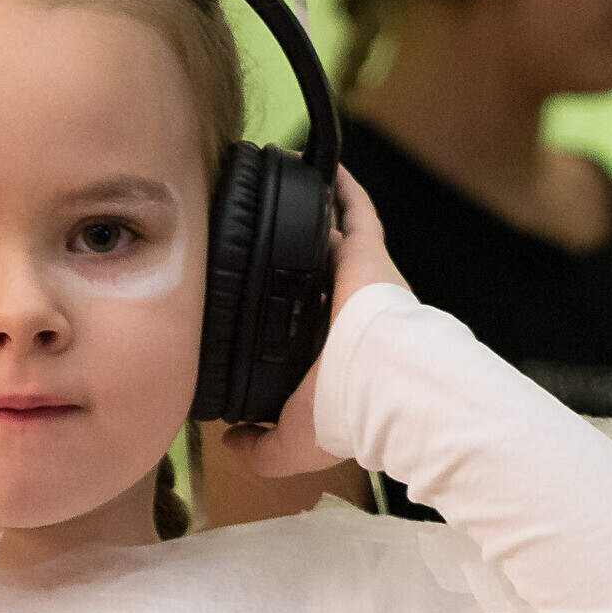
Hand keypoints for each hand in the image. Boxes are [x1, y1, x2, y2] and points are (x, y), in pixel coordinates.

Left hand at [220, 166, 405, 483]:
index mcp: (332, 354)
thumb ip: (259, 447)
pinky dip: (341, 187)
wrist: (382, 384)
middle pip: (315, 276)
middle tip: (256, 236)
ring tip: (279, 192)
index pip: (304, 327)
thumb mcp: (291, 444)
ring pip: (332, 240)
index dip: (281, 314)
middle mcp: (347, 312)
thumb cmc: (346, 413)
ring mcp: (359, 278)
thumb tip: (230, 441)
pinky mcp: (368, 252)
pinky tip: (318, 165)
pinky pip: (355, 209)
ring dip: (312, 217)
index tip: (250, 299)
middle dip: (293, 258)